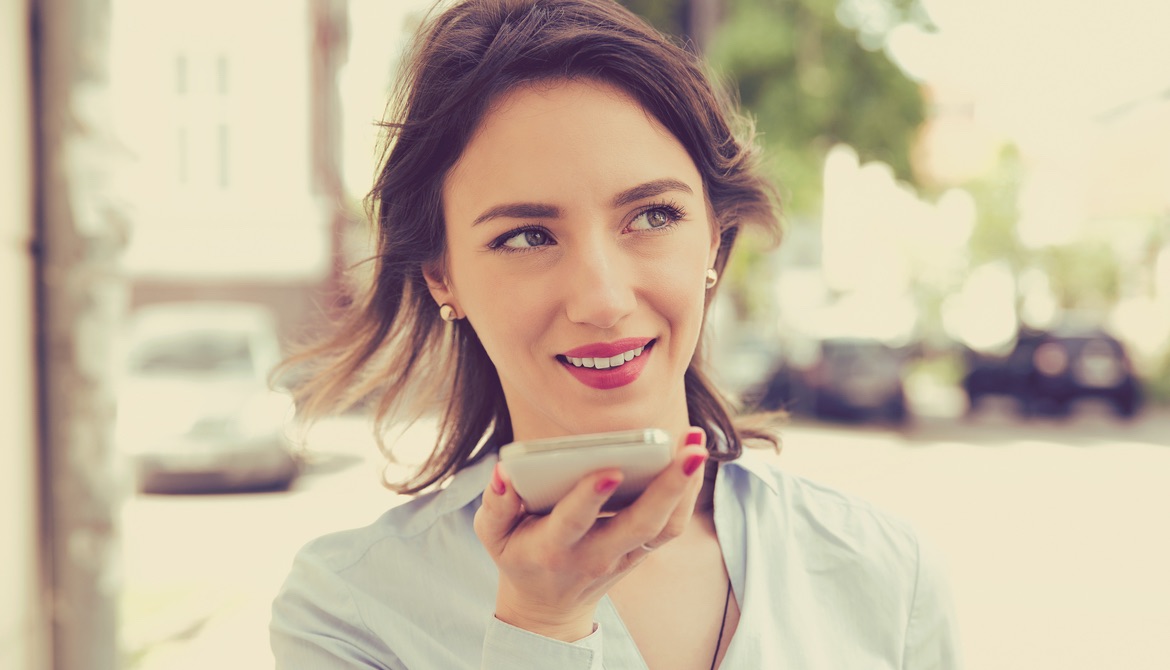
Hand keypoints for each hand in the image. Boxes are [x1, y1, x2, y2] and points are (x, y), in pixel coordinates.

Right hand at [474, 427, 708, 641]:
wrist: (547, 606)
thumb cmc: (519, 556)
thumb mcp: (493, 535)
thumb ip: (494, 504)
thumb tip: (505, 472)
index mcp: (554, 548)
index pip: (574, 522)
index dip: (590, 498)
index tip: (610, 470)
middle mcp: (595, 554)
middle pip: (640, 524)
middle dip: (668, 486)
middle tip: (691, 450)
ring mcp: (624, 556)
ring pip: (664, 526)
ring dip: (686, 486)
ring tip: (697, 443)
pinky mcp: (641, 552)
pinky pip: (671, 526)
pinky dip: (686, 493)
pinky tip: (693, 458)